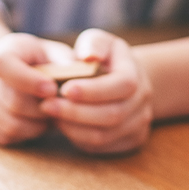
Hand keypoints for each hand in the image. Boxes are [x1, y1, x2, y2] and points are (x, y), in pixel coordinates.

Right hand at [0, 33, 68, 144]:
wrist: (0, 70)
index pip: (4, 65)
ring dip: (36, 126)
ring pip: (9, 124)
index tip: (53, 90)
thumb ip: (66, 62)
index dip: (29, 81)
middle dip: (41, 110)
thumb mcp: (51, 54)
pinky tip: (33, 124)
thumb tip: (86, 73)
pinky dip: (23, 134)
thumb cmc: (35, 63)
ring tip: (48, 117)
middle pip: (12, 102)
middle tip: (59, 109)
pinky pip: (2, 136)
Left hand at [39, 29, 152, 153]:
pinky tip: (62, 125)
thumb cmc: (104, 59)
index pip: (121, 85)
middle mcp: (142, 102)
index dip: (93, 90)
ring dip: (73, 127)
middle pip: (112, 115)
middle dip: (75, 112)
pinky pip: (100, 147)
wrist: (123, 82)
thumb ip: (93, 44)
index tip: (64, 89)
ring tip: (50, 115)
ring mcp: (138, 125)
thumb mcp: (99, 42)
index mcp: (136, 75)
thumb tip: (89, 55)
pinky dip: (77, 138)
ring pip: (104, 135)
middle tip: (46, 105)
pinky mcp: (127, 142)